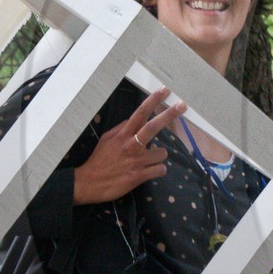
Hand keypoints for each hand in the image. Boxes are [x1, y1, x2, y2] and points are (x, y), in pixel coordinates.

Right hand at [71, 88, 187, 204]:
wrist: (90, 183)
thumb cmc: (99, 160)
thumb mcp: (107, 139)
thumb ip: (121, 128)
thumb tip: (134, 119)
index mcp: (122, 135)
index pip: (139, 113)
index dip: (152, 100)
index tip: (164, 90)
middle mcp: (130, 145)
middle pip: (153, 126)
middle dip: (169, 114)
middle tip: (182, 105)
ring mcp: (136, 161)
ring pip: (162, 153)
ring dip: (159, 156)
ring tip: (148, 161)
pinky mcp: (139, 176)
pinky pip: (160, 170)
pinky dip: (158, 170)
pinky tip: (149, 172)